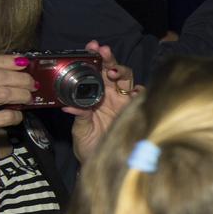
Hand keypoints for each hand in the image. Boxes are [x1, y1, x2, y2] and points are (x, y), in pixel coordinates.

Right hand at [0, 53, 33, 134]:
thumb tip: (17, 65)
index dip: (6, 60)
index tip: (23, 62)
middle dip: (21, 79)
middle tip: (33, 84)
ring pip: (4, 94)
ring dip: (22, 95)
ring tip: (28, 98)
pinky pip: (5, 116)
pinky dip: (16, 115)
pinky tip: (17, 115)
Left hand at [66, 41, 141, 164]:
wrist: (102, 166)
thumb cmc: (89, 147)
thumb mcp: (80, 130)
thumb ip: (79, 116)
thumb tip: (69, 105)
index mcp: (96, 95)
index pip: (97, 71)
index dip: (96, 58)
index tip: (92, 47)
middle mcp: (112, 97)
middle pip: (115, 71)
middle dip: (110, 59)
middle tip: (103, 53)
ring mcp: (125, 104)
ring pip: (129, 80)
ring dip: (122, 73)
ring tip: (113, 73)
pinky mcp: (136, 113)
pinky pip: (142, 98)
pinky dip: (140, 93)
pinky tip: (134, 92)